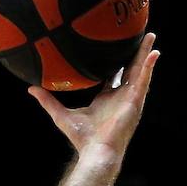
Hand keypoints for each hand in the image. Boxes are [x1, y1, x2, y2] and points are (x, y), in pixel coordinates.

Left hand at [29, 32, 158, 161]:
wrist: (96, 150)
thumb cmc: (82, 137)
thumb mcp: (61, 114)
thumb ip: (48, 101)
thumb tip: (31, 88)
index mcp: (106, 99)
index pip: (112, 76)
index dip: (114, 63)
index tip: (113, 47)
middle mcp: (119, 97)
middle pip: (129, 69)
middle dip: (134, 53)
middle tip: (136, 35)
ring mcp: (129, 98)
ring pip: (140, 70)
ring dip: (146, 53)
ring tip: (150, 36)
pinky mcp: (136, 100)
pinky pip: (144, 80)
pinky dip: (150, 66)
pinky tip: (155, 52)